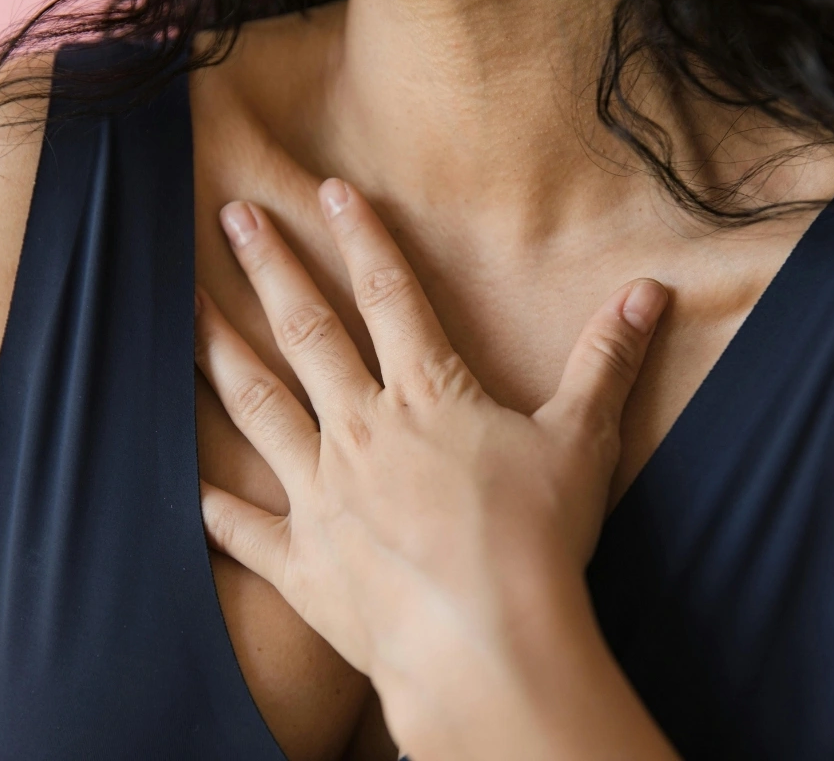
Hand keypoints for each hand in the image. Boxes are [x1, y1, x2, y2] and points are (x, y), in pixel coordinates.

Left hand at [194, 179, 667, 756]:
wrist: (487, 644)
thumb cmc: (537, 541)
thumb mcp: (584, 441)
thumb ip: (607, 361)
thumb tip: (650, 292)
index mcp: (426, 396)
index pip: (390, 294)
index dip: (362, 237)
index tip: (328, 191)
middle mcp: (360, 431)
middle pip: (306, 332)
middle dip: (271, 268)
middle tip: (232, 218)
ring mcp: (322, 494)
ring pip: (257, 407)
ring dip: (219, 354)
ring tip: (183, 313)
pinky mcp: (303, 560)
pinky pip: (245, 527)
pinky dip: (214, 505)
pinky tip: (186, 484)